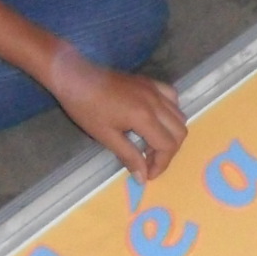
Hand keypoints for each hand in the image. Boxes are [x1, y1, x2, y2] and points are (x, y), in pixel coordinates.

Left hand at [48, 44, 185, 179]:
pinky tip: (157, 119)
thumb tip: (142, 177)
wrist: (76, 77)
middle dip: (168, 152)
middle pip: (180, 132)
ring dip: (171, 133)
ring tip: (151, 143)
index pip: (167, 145)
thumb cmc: (86, 108)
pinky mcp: (150, 83)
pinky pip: (172, 98)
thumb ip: (129, 156)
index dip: (161, 164)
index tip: (147, 174)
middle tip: (149, 161)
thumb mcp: (106, 136)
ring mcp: (155, 90)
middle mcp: (156, 102)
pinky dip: (171, 112)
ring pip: (180, 115)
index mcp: (144, 117)